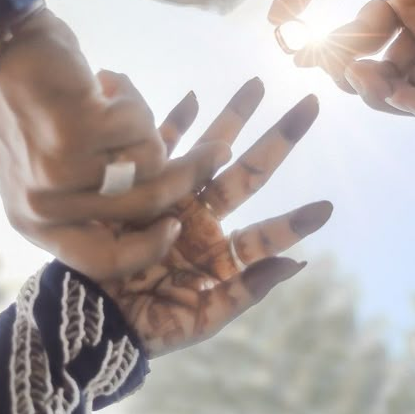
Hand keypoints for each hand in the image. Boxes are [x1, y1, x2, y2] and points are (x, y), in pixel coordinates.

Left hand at [0, 7, 227, 278]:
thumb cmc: (25, 101)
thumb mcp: (44, 166)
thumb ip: (87, 195)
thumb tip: (159, 208)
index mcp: (34, 222)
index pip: (102, 262)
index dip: (147, 249)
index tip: (174, 224)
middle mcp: (44, 207)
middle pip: (144, 208)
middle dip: (188, 174)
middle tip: (217, 150)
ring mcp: (60, 173)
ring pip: (149, 162)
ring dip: (143, 121)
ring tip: (113, 94)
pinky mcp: (76, 134)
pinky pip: (141, 125)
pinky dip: (131, 95)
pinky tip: (103, 79)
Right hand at [100, 79, 331, 355]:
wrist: (87, 317)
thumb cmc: (144, 328)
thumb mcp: (200, 318)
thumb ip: (244, 291)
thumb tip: (297, 262)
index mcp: (218, 256)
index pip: (266, 235)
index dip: (295, 222)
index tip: (328, 206)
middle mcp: (201, 222)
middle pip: (246, 174)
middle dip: (277, 140)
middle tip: (309, 104)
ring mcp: (171, 202)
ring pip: (209, 152)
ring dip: (232, 118)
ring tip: (256, 84)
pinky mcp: (137, 190)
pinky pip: (160, 150)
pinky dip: (175, 123)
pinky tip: (193, 96)